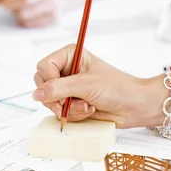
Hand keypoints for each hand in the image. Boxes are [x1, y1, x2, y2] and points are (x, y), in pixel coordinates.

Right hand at [33, 44, 148, 127]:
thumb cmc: (117, 88)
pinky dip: (73, 115)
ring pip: (49, 101)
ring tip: (87, 105)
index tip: (66, 89)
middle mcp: (66, 70)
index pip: (43, 67)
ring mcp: (67, 87)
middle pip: (42, 85)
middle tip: (74, 100)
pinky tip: (88, 110)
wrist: (134, 106)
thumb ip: (58, 89)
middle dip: (59, 98)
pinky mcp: (70, 103)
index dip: (51, 81)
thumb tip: (36, 95)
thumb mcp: (85, 85)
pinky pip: (59, 112)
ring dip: (69, 108)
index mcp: (69, 55)